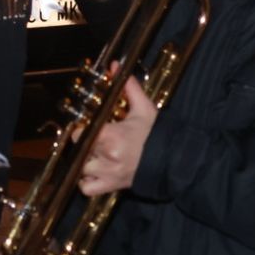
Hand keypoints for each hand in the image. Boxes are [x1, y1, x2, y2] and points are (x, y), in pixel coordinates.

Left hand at [78, 75, 156, 195]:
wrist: (175, 158)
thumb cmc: (158, 133)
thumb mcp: (144, 108)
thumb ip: (128, 88)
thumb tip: (115, 66)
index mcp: (112, 136)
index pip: (80, 132)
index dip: (82, 128)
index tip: (90, 126)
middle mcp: (107, 156)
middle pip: (80, 149)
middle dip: (86, 143)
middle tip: (97, 139)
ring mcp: (108, 173)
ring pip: (81, 168)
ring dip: (85, 162)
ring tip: (97, 154)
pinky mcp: (111, 186)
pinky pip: (86, 188)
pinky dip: (86, 181)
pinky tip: (95, 172)